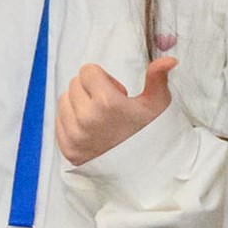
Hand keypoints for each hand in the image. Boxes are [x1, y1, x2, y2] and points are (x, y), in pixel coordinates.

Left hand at [53, 49, 177, 164]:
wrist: (147, 168)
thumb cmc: (153, 131)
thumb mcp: (157, 102)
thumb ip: (157, 77)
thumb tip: (169, 59)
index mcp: (107, 103)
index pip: (87, 71)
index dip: (103, 78)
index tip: (117, 93)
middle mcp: (86, 119)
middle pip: (75, 84)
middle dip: (91, 89)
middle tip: (110, 106)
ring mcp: (75, 135)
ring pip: (64, 101)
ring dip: (79, 103)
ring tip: (100, 117)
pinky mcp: (67, 148)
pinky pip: (59, 121)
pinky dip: (71, 120)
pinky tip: (92, 129)